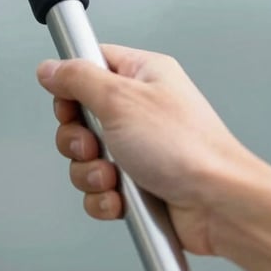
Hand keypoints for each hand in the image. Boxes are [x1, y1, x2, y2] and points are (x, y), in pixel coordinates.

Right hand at [36, 44, 259, 255]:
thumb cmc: (188, 148)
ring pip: (86, 156)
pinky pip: (99, 187)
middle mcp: (140, 108)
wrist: (220, 206)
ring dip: (90, 172)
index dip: (71, 85)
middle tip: (94, 144)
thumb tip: (50, 68)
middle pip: (80, 115)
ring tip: (112, 175)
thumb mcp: (120, 99)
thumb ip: (78, 79)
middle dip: (78, 138)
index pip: (90, 64)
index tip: (70, 103)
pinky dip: (103, 197)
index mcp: (142, 75)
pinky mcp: (138, 182)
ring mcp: (139, 147)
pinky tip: (119, 197)